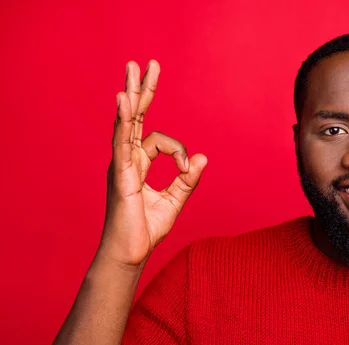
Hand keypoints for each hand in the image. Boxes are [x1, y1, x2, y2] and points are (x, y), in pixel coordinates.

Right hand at [97, 60, 206, 269]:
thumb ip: (187, 180)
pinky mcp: (121, 175)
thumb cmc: (146, 230)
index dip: (180, 151)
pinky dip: (122, 120)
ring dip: (132, 94)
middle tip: (146, 64)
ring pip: (126, 122)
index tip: (188, 169)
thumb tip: (203, 158)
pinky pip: (121, 142)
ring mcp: (121, 165)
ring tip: (134, 68)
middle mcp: (127, 160)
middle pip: (134, 117)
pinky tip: (122, 98)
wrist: (130, 254)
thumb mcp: (174, 201)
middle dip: (142, 90)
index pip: (158, 140)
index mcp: (138, 165)